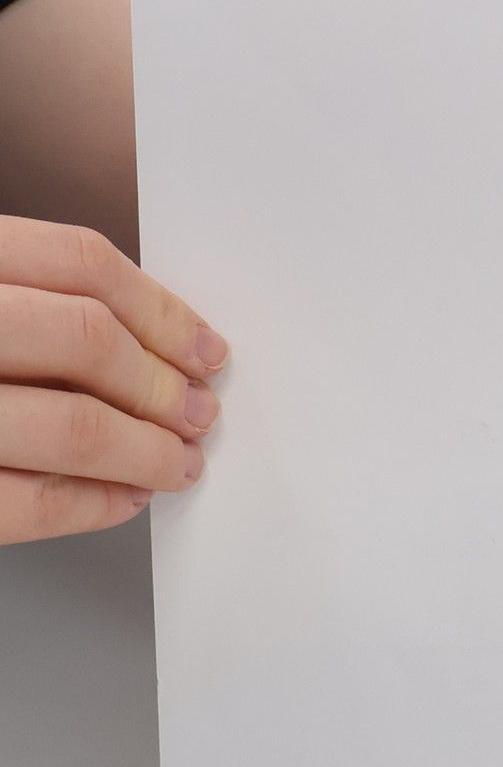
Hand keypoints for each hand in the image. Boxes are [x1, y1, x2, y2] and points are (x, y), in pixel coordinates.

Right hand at [0, 215, 224, 543]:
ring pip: (76, 425)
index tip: (206, 348)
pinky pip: (32, 502)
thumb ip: (34, 301)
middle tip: (200, 412)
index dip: (161, 310)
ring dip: (149, 451)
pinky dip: (94, 504)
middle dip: (163, 384)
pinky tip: (122, 497)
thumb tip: (151, 341)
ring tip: (178, 463)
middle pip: (88, 339)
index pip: (78, 262)